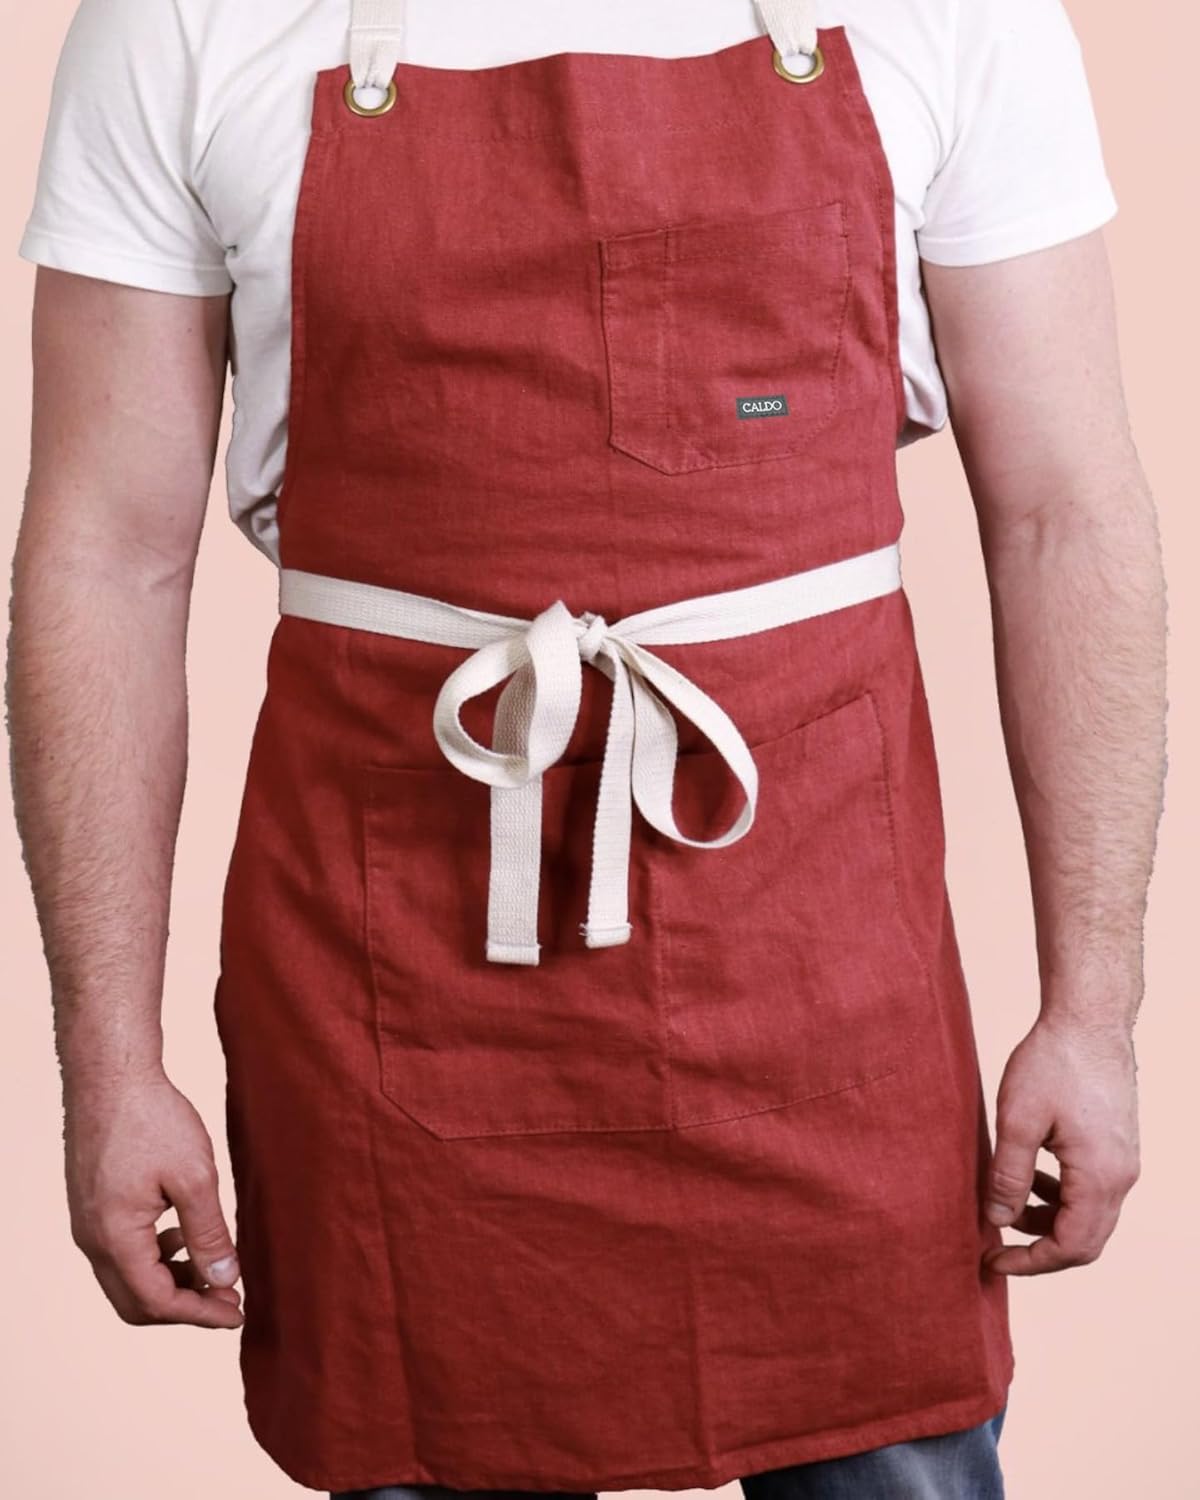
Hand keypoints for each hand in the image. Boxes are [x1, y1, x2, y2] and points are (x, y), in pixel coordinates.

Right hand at [63, 1064, 243, 1327]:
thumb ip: (209, 1233)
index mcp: (115, 1238)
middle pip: (135, 1302)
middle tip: (229, 1298)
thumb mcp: (195, 1177)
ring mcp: (87, 1224)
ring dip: (171, 1281)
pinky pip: (121, 1252)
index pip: (157, 1302)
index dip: (200, 1315)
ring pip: (128, 1278)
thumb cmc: (153, 1118)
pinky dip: (155, 1257)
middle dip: (184, 1306)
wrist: (111, 1075)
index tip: (238, 1314)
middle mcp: (92, 1239)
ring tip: (215, 1267)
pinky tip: (184, 1234)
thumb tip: (226, 1278)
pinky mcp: (91, 1207)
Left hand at [983, 1016, 1140, 1275]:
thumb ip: (1008, 1176)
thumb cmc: (1052, 1062)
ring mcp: (1124, 1162)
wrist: (1089, 1020)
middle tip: (996, 1249)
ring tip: (1006, 1209)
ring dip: (1049, 1222)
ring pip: (1089, 1217)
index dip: (1030, 1263)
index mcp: (1100, 1177)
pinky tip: (1030, 1178)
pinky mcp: (1116, 1146)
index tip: (992, 1262)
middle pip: (1085, 1241)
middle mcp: (1121, 1177)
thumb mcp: (1017, 1121)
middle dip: (1039, 1250)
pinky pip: (1091, 1191)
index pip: (1070, 1247)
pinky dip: (1061, 1198)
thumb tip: (996, 1222)